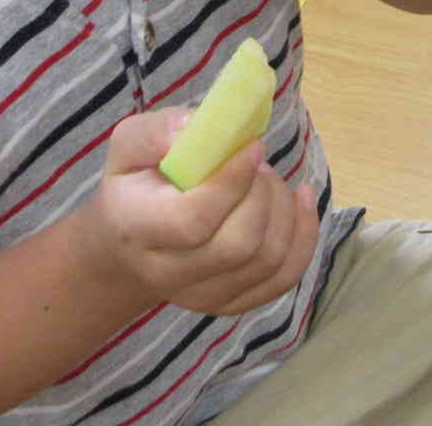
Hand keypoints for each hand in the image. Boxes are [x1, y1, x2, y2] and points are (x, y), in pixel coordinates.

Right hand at [88, 109, 318, 315]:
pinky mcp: (230, 303)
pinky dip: (303, 235)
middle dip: (263, 194)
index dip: (234, 182)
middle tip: (257, 163)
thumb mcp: (129, 146)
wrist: (128, 243)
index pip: (195, 220)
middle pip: (240, 244)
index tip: (254, 147)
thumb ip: (155, 133)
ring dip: (284, 210)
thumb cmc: (135, 184)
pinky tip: (300, 200)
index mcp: (137, 229)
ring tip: (268, 180)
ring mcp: (201, 297)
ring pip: (268, 260)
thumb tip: (194, 128)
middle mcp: (167, 274)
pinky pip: (284, 277)